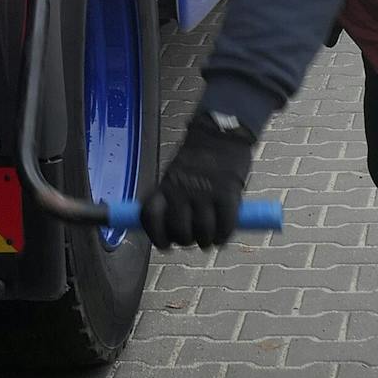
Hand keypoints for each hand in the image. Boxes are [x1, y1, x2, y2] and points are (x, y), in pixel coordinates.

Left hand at [141, 109, 256, 249]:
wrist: (220, 132)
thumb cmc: (198, 157)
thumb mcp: (176, 174)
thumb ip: (172, 199)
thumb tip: (172, 228)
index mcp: (165, 185)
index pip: (150, 217)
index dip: (157, 236)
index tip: (164, 244)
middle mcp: (181, 191)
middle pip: (179, 231)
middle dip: (186, 241)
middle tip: (193, 240)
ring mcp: (204, 193)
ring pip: (202, 232)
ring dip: (206, 242)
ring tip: (209, 240)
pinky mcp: (227, 194)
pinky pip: (224, 225)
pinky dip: (224, 235)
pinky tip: (223, 235)